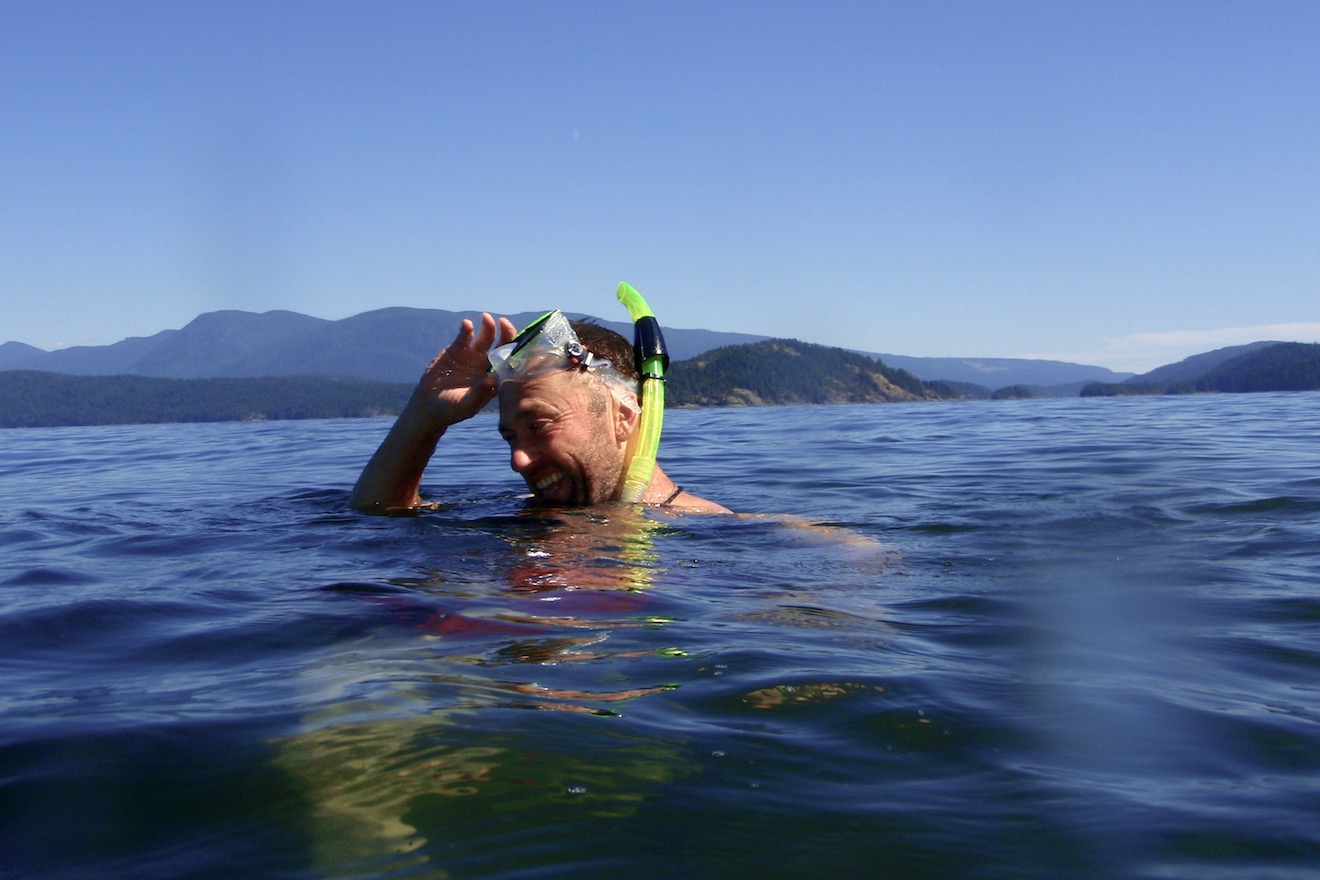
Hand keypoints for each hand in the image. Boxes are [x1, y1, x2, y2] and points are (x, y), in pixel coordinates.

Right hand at [411, 312, 516, 426]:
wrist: (430, 405)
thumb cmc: (452, 410)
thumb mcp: (465, 405)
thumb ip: (478, 393)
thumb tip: (490, 379)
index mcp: (494, 378)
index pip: (509, 361)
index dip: (514, 351)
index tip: (515, 342)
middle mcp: (486, 365)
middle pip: (500, 345)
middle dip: (505, 333)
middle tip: (503, 323)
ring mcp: (472, 356)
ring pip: (485, 338)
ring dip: (488, 327)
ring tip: (486, 318)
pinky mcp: (456, 350)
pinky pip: (464, 337)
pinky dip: (466, 330)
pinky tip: (467, 324)